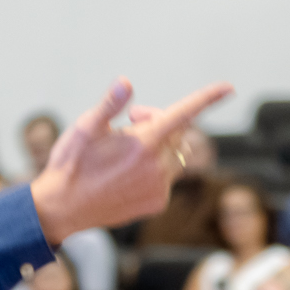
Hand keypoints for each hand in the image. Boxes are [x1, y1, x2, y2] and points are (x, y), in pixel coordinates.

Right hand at [28, 81, 233, 242]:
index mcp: (143, 143)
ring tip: (127, 148)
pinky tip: (126, 172)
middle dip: (159, 120)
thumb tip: (126, 81)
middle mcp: (157, 166)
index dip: (207, 98)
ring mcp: (159, 188)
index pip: (184, 114)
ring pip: (175, 154)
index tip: (228, 87)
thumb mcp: (85, 128)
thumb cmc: (71, 163)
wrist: (61, 209)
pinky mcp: (157, 203)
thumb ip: (110, 104)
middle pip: (178, 131)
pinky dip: (155, 168)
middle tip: (131, 119)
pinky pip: (168, 177)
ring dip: (160, 144)